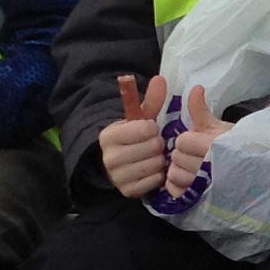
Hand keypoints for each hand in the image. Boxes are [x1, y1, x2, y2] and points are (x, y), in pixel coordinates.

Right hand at [99, 74, 171, 199]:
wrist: (119, 164)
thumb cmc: (132, 137)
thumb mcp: (139, 118)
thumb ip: (151, 99)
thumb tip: (160, 78)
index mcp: (108, 135)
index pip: (145, 128)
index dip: (152, 128)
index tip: (149, 129)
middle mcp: (109, 158)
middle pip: (152, 147)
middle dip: (157, 144)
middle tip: (154, 145)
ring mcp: (117, 177)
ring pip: (155, 164)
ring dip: (159, 160)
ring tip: (154, 156)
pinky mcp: (127, 191)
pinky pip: (155, 181)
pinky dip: (159, 175)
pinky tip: (153, 170)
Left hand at [163, 85, 233, 197]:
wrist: (257, 172)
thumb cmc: (239, 147)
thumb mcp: (221, 127)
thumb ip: (201, 110)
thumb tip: (195, 88)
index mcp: (213, 146)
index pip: (183, 141)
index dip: (188, 140)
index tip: (199, 142)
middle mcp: (207, 167)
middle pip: (177, 158)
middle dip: (184, 155)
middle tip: (198, 155)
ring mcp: (203, 186)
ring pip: (175, 175)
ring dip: (181, 171)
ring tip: (194, 169)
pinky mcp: (198, 199)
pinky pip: (176, 191)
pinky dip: (178, 186)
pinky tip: (188, 181)